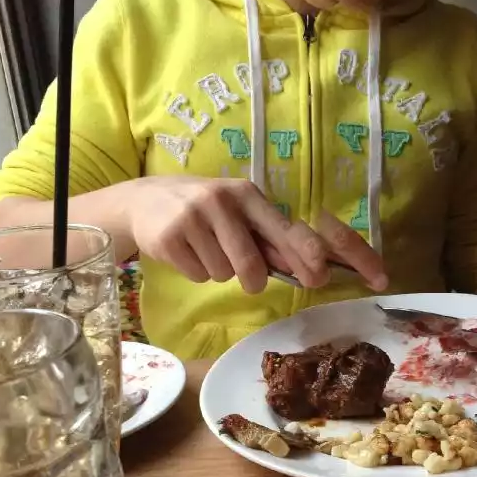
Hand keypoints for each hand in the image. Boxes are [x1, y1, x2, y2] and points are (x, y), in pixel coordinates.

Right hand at [117, 176, 387, 293]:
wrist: (144, 201)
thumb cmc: (207, 212)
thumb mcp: (241, 214)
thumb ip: (273, 238)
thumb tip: (318, 268)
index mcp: (252, 197)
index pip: (292, 231)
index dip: (315, 258)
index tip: (332, 280)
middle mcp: (225, 201)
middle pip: (255, 265)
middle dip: (254, 279)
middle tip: (246, 273)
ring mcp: (195, 218)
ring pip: (227, 274)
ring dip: (221, 272)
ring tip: (207, 248)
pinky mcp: (169, 238)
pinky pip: (199, 275)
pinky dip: (196, 271)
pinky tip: (187, 249)